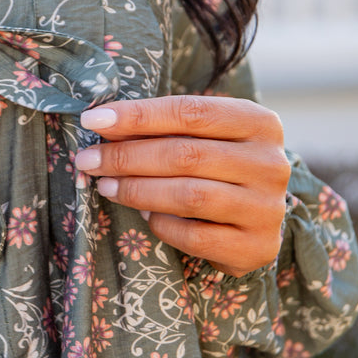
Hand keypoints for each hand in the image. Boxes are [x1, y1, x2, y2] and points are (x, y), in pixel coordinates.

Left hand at [74, 95, 289, 276]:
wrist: (258, 219)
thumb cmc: (218, 167)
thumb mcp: (202, 137)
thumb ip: (162, 128)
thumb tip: (101, 123)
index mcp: (259, 123)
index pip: (191, 112)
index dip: (138, 115)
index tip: (93, 121)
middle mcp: (270, 163)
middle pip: (186, 155)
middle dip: (126, 156)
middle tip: (87, 159)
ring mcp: (267, 207)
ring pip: (189, 196)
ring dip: (137, 190)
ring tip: (105, 186)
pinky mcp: (257, 246)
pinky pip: (195, 236)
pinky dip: (161, 225)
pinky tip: (144, 216)